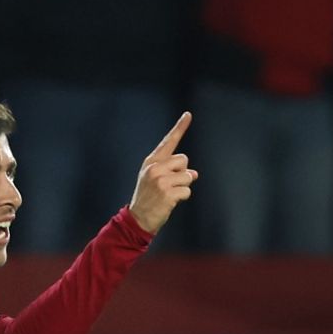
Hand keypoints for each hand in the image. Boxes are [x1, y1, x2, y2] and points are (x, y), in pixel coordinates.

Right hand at [129, 112, 197, 233]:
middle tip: (170, 185)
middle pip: (184, 160)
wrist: (138, 218)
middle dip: (183, 173)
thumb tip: (194, 174)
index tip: (188, 115)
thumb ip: (173, 172)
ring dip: (183, 187)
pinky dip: (183, 197)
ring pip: (188, 176)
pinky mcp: (167, 193)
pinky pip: (187, 191)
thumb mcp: (155, 180)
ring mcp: (161, 180)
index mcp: (151, 162)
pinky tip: (171, 202)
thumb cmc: (149, 198)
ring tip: (169, 194)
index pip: (168, 141)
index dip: (179, 128)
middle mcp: (155, 168)